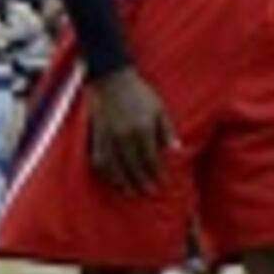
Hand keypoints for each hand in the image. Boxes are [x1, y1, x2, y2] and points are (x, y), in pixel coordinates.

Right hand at [85, 68, 173, 193]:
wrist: (112, 80)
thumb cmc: (140, 93)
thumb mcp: (159, 109)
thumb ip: (166, 131)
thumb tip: (177, 150)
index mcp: (143, 130)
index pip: (151, 160)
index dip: (157, 174)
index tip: (163, 184)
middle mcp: (125, 137)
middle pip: (134, 167)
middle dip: (142, 183)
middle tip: (149, 193)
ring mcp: (109, 138)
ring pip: (116, 168)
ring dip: (124, 183)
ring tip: (131, 192)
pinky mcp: (97, 136)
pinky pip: (100, 160)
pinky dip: (107, 173)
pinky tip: (113, 179)